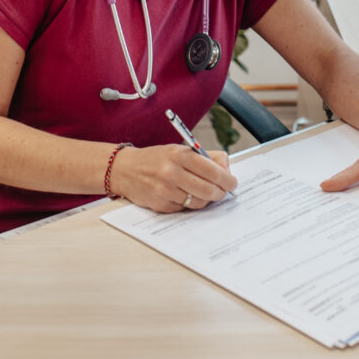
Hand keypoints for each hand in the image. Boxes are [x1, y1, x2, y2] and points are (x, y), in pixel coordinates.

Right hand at [110, 144, 236, 211]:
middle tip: (223, 191)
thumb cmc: (157, 158)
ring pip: (199, 202)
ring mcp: (166, 191)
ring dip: (206, 199)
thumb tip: (226, 171)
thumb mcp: (180, 149)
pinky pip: (185, 208)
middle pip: (209, 190)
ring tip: (205, 193)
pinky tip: (185, 195)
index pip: (214, 172)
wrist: (125, 169)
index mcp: (181, 155)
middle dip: (220, 193)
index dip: (228, 180)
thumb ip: (206, 157)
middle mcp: (172, 173)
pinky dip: (189, 203)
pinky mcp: (161, 205)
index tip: (233, 183)